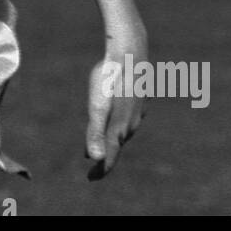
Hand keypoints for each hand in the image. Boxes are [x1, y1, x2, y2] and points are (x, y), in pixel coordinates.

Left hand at [85, 25, 147, 178]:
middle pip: (116, 144)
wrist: (130, 52)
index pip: (110, 156)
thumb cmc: (110, 78)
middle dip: (105, 154)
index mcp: (119, 128)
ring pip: (124, 129)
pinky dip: (120, 121)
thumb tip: (93, 158)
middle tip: (93, 162)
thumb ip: (95, 132)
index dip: (100, 169)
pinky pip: (129, 115)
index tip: (90, 178)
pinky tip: (118, 114)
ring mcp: (138, 110)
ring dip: (112, 137)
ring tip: (102, 139)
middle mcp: (131, 123)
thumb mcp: (97, 106)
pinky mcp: (140, 97)